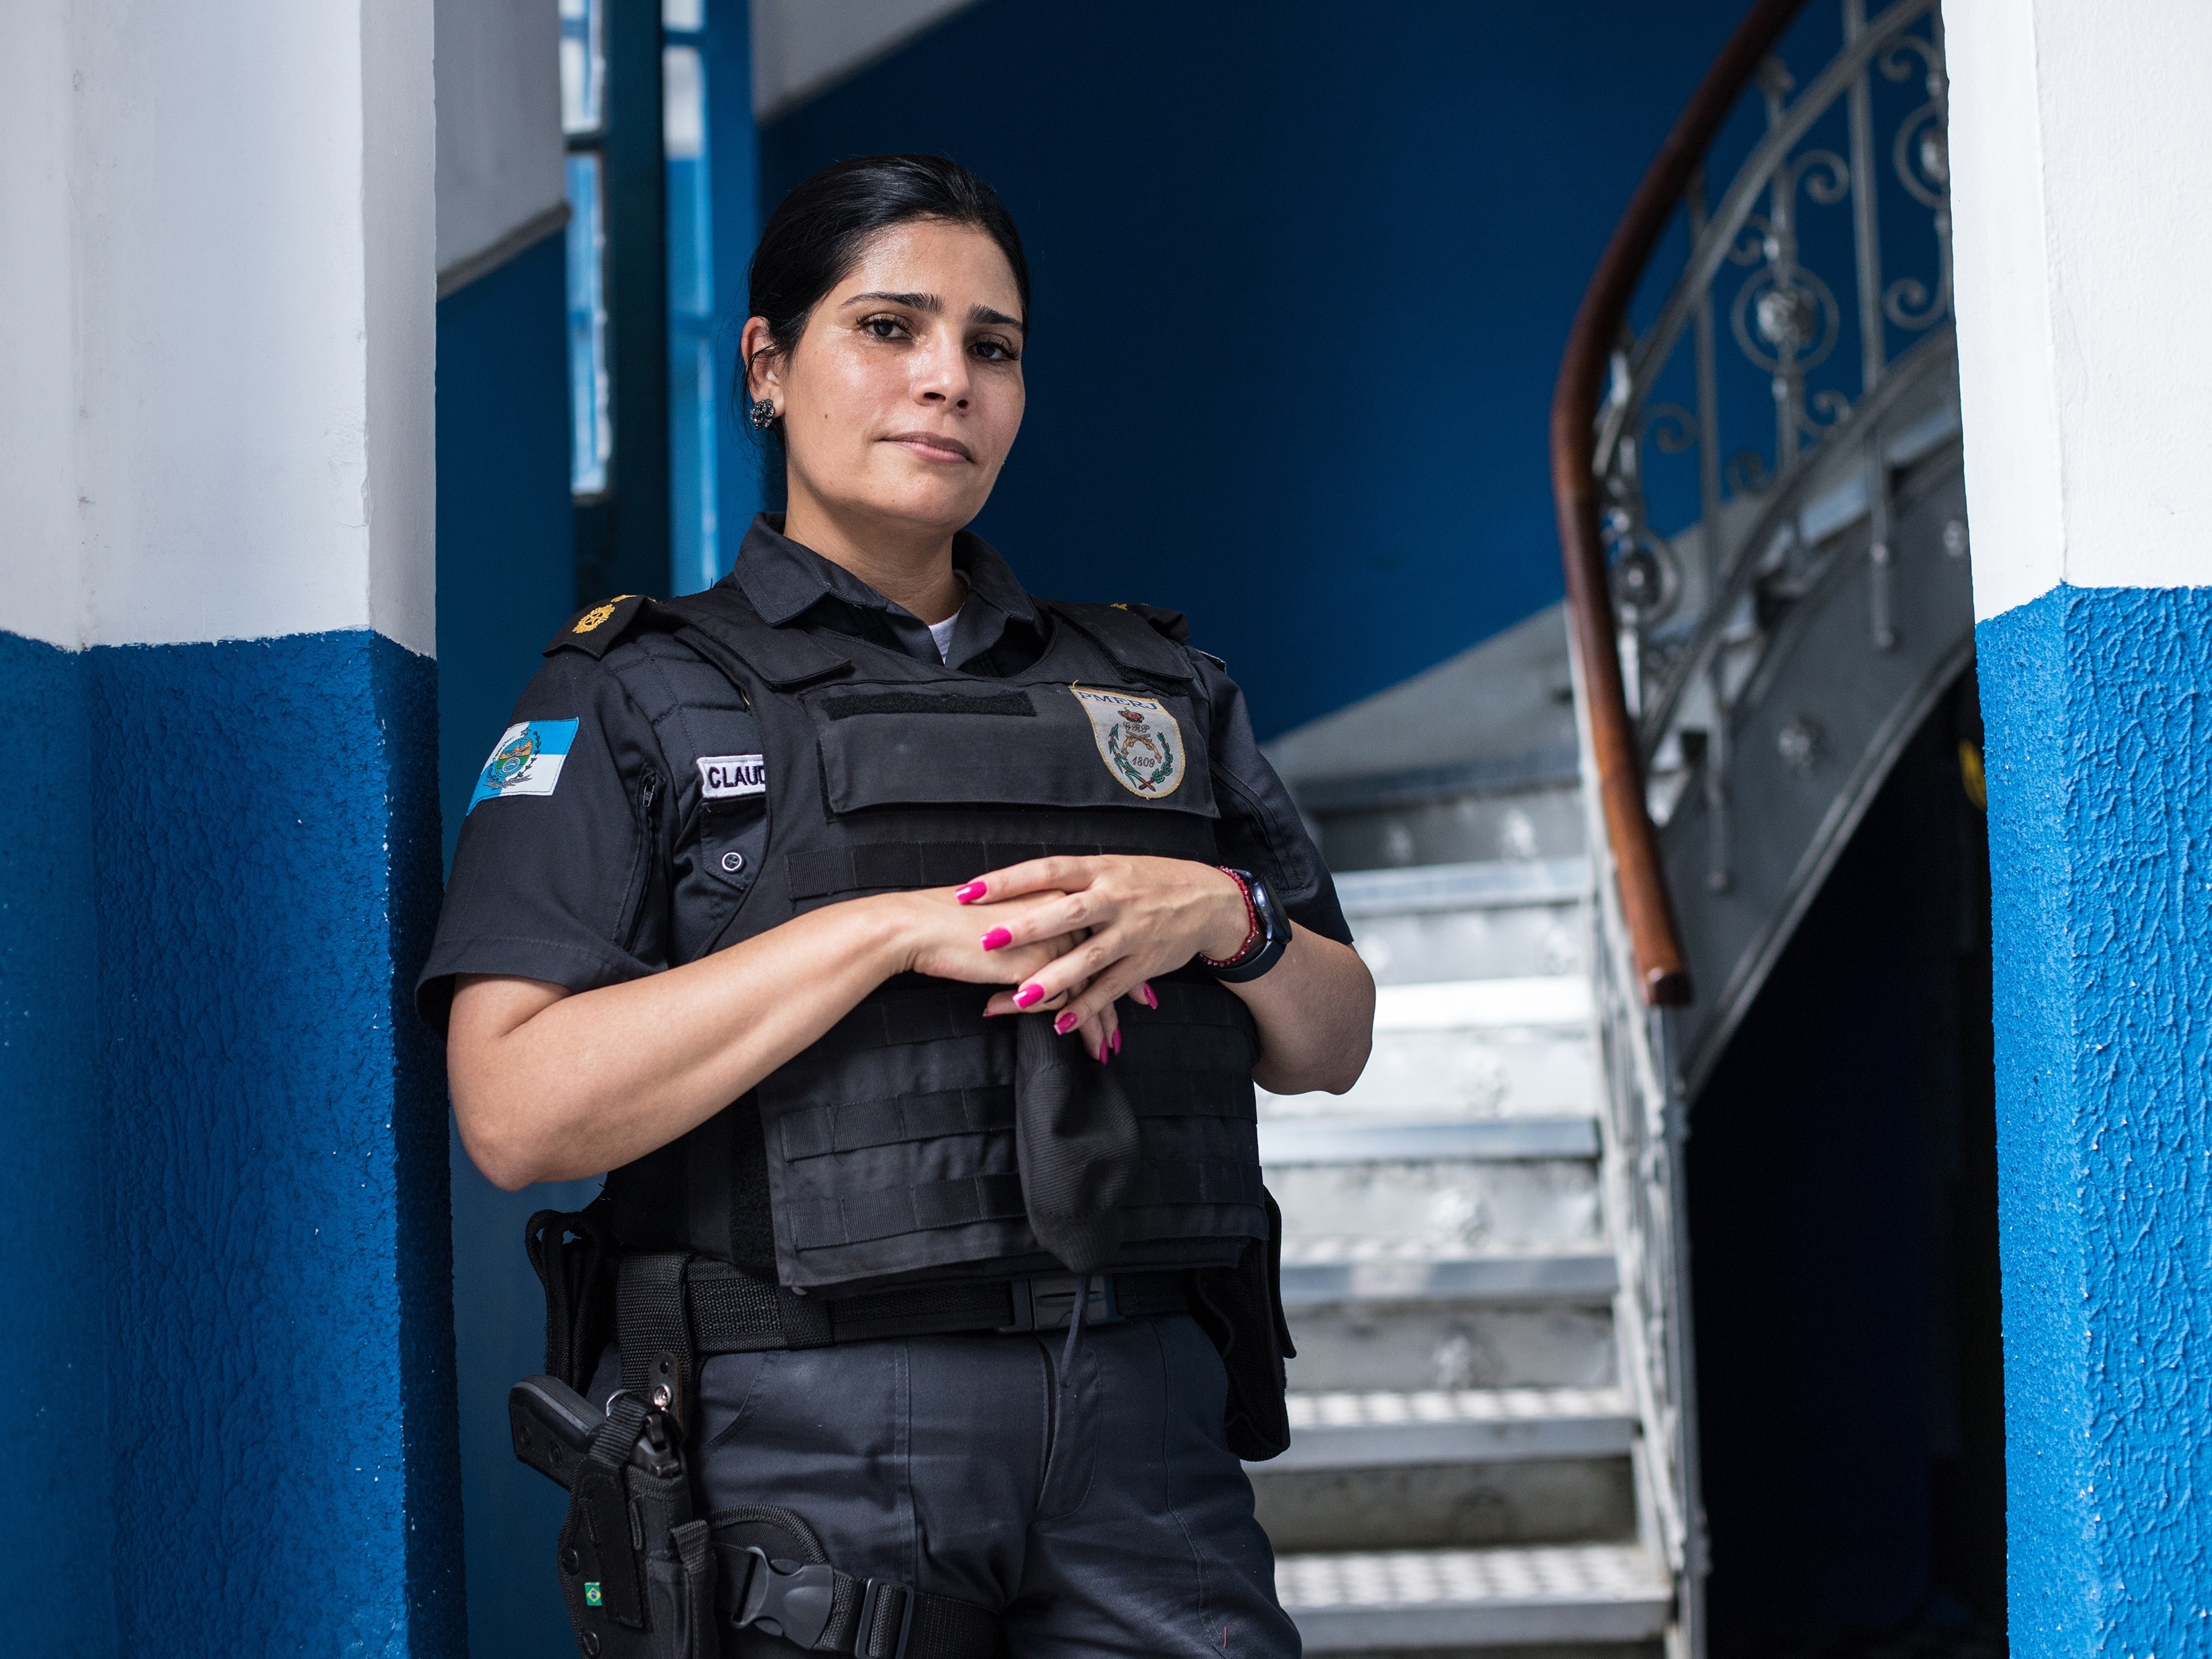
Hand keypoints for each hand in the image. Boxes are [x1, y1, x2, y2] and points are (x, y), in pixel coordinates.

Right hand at [882, 885, 1119, 1060]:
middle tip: (1141, 1011)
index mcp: (1057, 892)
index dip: (1123, 956)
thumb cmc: (954, 921)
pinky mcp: (1035, 965)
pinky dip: (1071, 1025)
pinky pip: (1063, 1002)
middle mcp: (1062, 911)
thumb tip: (1047, 948)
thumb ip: (1033, 927)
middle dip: (1125, 991)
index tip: (1138, 983)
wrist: (920, 925)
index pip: (1102, 926)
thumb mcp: (1005, 918)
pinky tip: (1073, 1040)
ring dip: (1098, 1021)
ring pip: (1090, 984)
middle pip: (1107, 956)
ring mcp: (1052, 937)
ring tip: (1104, 1047)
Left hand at [955, 856, 1249, 1035]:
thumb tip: (1015, 888)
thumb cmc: (1148, 881)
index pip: (1048, 870)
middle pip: (1067, 912)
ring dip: (1054, 978)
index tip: (969, 890)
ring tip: (1020, 996)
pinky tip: (1060, 1023)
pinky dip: (1087, 1006)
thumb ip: (1070, 881)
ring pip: (1089, 957)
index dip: (1008, 880)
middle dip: (1027, 927)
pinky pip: (1112, 989)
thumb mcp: (1112, 869)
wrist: (1209, 900)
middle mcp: (1115, 899)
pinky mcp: (1144, 964)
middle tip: (988, 939)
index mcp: (1100, 870)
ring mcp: (1131, 933)